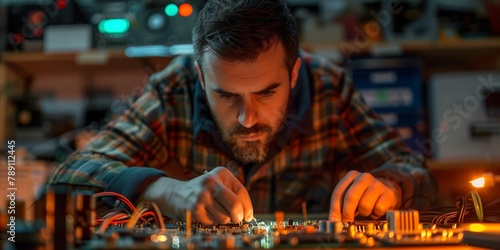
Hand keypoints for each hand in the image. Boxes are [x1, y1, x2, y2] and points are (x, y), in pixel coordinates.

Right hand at [138, 167, 253, 225]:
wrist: (175, 193)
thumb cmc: (202, 191)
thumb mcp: (218, 183)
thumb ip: (233, 194)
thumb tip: (248, 215)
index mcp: (221, 173)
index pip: (241, 192)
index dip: (248, 207)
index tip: (248, 216)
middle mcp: (211, 182)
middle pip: (235, 205)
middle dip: (238, 216)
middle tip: (236, 219)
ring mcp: (201, 196)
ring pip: (224, 217)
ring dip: (223, 220)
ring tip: (215, 213)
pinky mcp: (194, 209)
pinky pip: (212, 222)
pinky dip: (212, 222)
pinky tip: (205, 214)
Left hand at [328, 170, 400, 221]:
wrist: (387, 190)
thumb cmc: (364, 196)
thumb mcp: (351, 197)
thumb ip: (341, 206)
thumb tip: (334, 221)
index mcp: (351, 176)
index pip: (338, 193)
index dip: (335, 209)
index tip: (334, 221)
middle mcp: (364, 177)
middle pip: (351, 196)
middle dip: (347, 213)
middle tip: (347, 222)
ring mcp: (377, 184)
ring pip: (365, 205)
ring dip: (364, 213)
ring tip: (366, 210)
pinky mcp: (389, 193)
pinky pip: (378, 209)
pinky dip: (376, 214)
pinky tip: (376, 209)